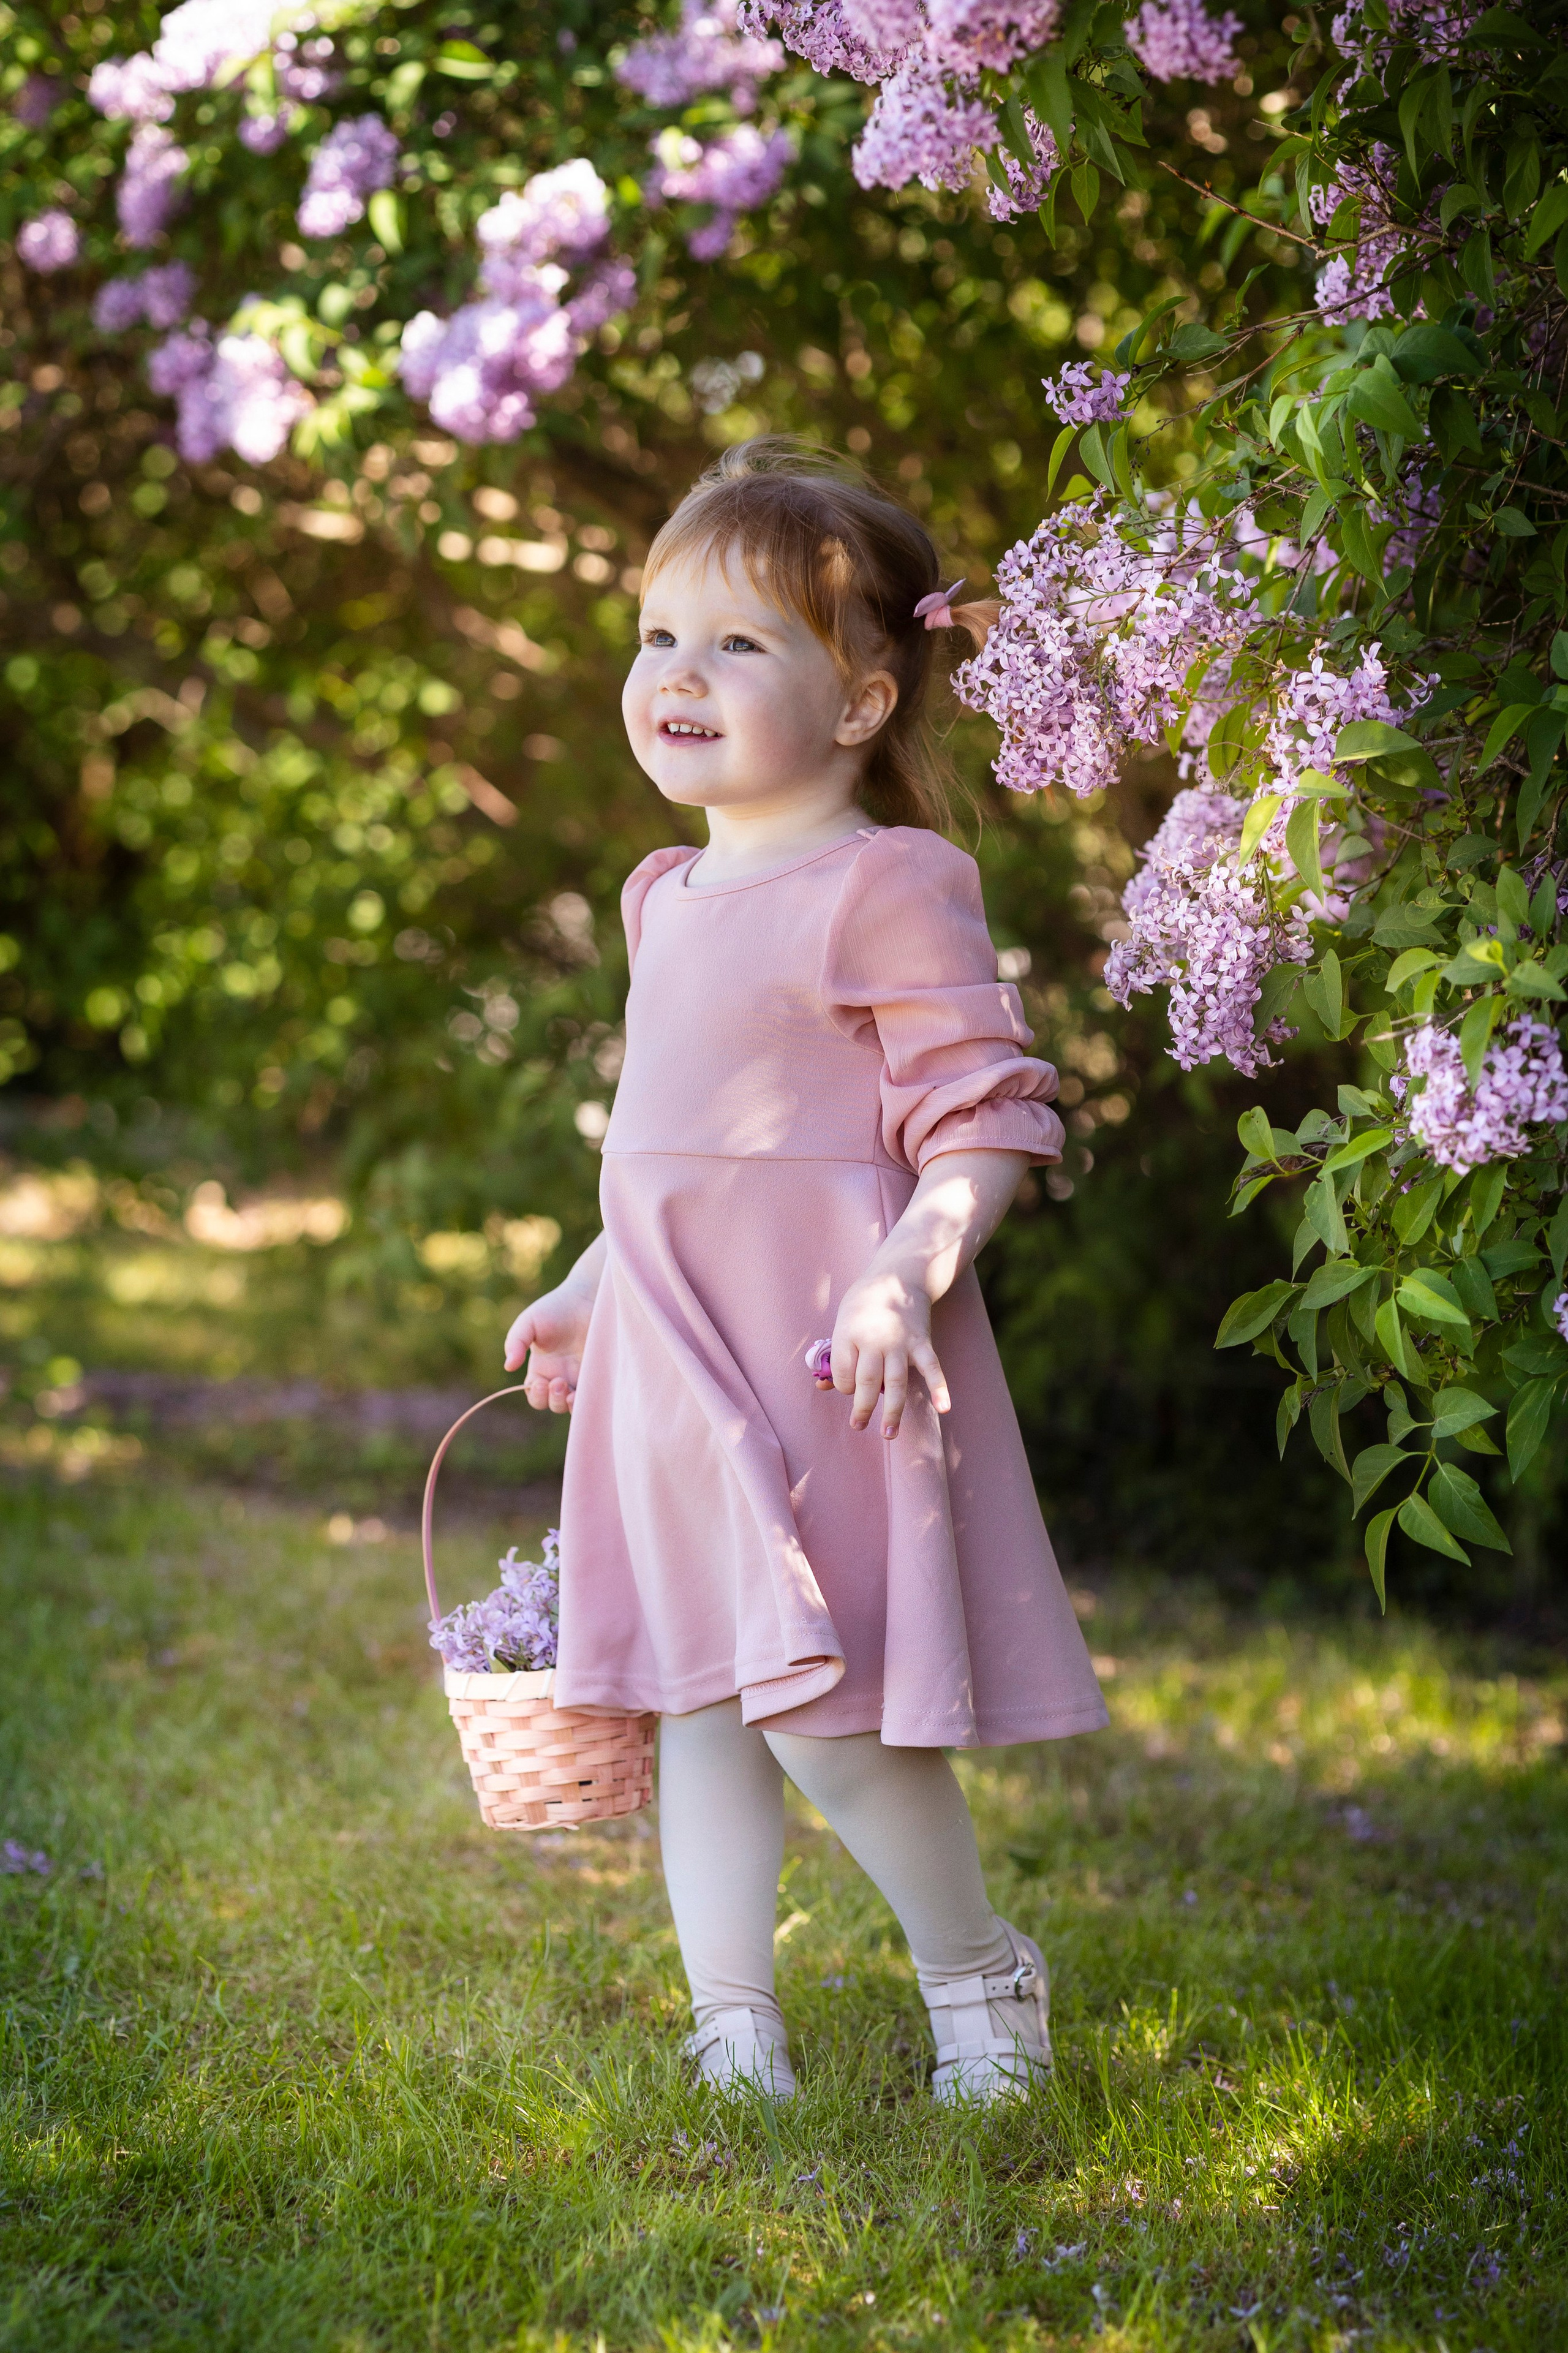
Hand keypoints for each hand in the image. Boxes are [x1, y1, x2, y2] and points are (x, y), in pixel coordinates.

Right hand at [504, 1283, 593, 1412]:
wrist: (588, 1297)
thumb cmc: (556, 1308)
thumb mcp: (529, 1322)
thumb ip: (516, 1342)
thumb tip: (508, 1366)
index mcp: (542, 1367)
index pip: (534, 1394)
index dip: (535, 1394)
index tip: (540, 1381)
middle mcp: (560, 1375)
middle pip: (552, 1404)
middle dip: (552, 1399)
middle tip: (558, 1382)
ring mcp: (580, 1376)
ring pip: (571, 1406)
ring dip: (567, 1404)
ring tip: (570, 1391)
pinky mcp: (598, 1374)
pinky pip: (591, 1397)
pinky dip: (586, 1402)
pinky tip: (583, 1394)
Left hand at [824, 1265, 950, 1438]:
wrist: (898, 1275)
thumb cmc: (864, 1304)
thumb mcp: (842, 1323)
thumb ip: (836, 1356)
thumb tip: (822, 1386)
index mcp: (848, 1333)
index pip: (844, 1373)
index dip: (844, 1386)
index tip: (849, 1387)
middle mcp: (874, 1339)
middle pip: (866, 1382)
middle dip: (862, 1408)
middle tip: (858, 1425)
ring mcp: (900, 1342)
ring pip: (895, 1382)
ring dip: (892, 1410)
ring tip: (888, 1434)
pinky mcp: (922, 1342)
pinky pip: (931, 1367)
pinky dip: (939, 1387)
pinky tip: (944, 1407)